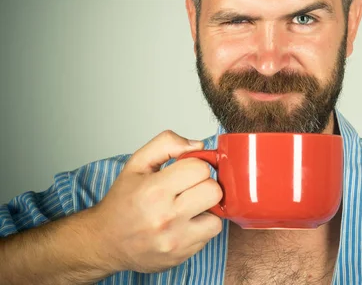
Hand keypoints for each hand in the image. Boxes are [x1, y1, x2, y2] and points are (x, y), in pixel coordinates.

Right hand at [89, 130, 222, 273]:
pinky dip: (200, 228)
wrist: (105, 241)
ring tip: (189, 208)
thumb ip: (166, 144)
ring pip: (217, 218)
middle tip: (190, 189)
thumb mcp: (137, 163)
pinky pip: (208, 236)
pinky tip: (184, 224)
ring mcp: (175, 240)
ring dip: (207, 211)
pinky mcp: (181, 256)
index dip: (196, 166)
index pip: (201, 169)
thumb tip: (198, 146)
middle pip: (214, 191)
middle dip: (205, 186)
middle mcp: (166, 217)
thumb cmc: (122, 202)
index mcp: (154, 191)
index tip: (186, 171)